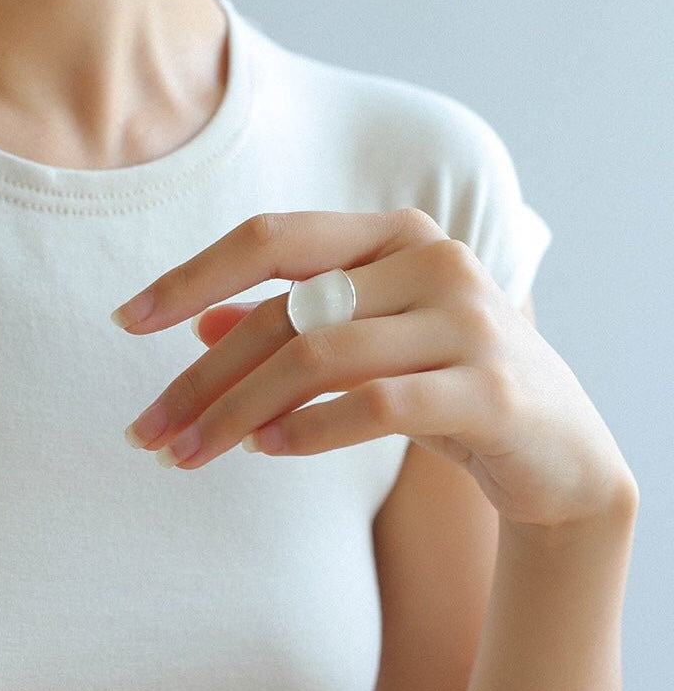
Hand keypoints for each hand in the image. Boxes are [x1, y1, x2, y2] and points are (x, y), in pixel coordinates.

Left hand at [111, 209, 635, 527]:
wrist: (561, 448)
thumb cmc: (446, 384)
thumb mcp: (369, 344)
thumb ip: (295, 321)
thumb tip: (202, 323)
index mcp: (396, 235)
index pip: (273, 237)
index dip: (193, 275)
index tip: (128, 320)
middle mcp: (434, 260)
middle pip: (285, 311)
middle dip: (201, 378)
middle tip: (148, 432)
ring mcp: (469, 320)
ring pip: (319, 356)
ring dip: (238, 413)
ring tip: (189, 455)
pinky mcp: (491, 389)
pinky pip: (376, 404)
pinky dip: (308, 430)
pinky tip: (265, 451)